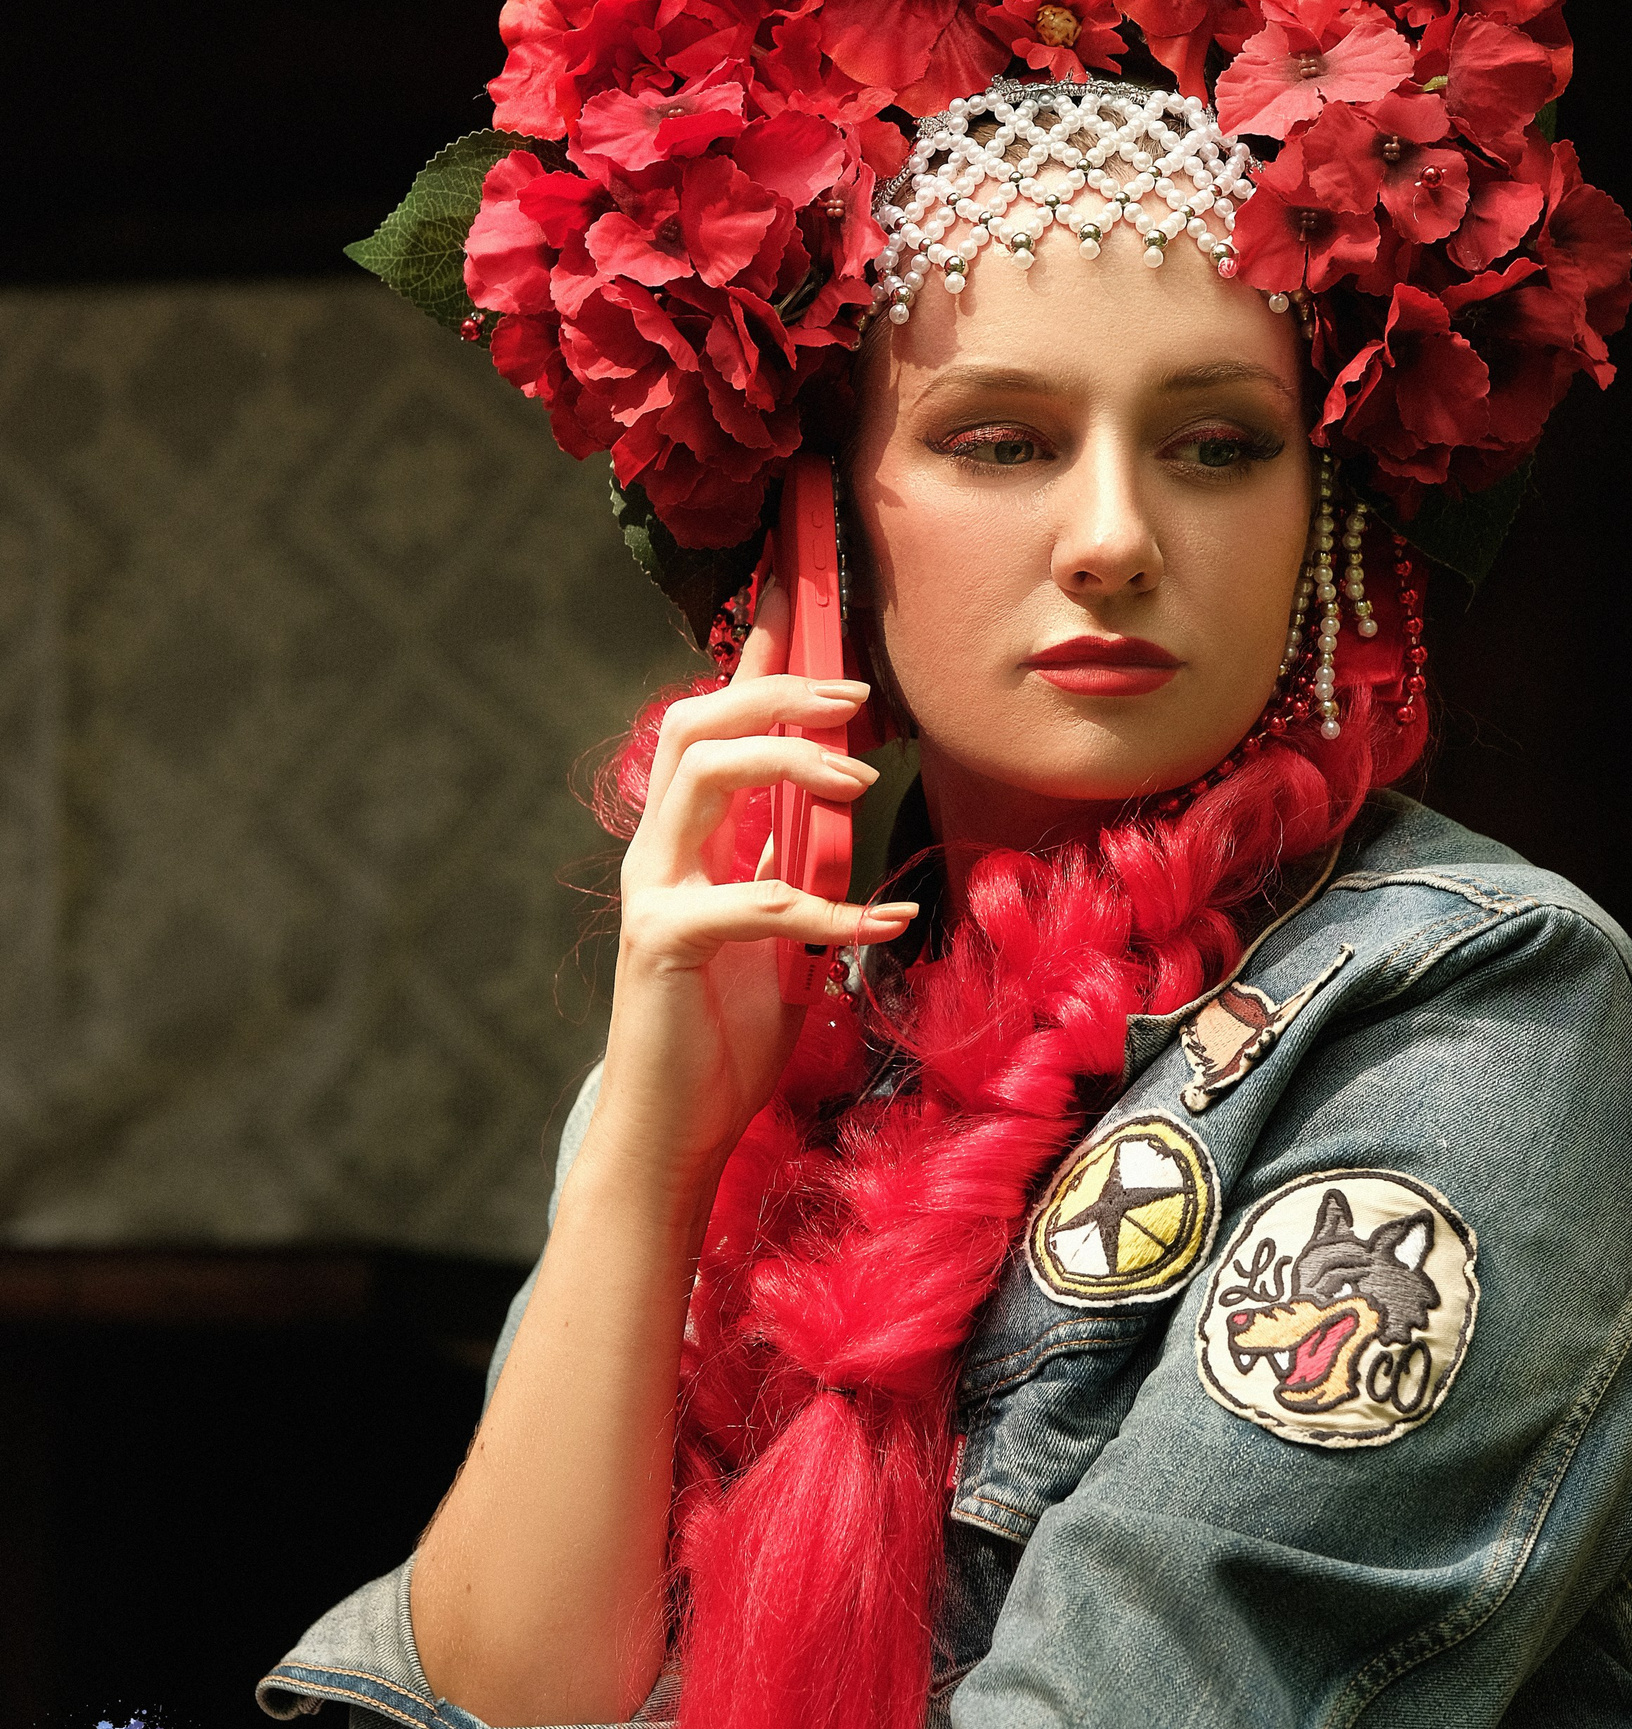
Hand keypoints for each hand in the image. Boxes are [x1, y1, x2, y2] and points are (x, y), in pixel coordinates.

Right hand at [590, 582, 917, 1196]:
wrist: (677, 1131)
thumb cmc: (728, 1031)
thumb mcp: (779, 928)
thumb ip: (792, 859)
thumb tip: (836, 798)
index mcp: (687, 840)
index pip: (712, 725)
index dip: (751, 660)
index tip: (792, 597)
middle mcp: (659, 852)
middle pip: (697, 726)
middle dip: (776, 694)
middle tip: (856, 698)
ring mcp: (655, 893)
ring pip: (703, 777)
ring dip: (788, 761)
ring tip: (860, 778)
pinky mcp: (667, 945)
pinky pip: (751, 900)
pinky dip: (826, 908)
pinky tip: (881, 924)